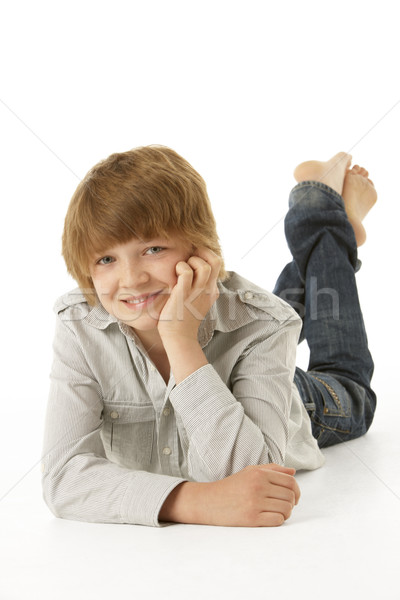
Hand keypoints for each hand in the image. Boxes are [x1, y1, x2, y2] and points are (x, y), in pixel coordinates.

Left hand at [157, 247, 220, 341]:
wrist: (178, 338)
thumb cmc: (182, 319)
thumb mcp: (195, 301)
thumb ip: (196, 288)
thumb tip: (187, 273)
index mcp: (212, 290)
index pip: (217, 264)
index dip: (205, 255)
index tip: (192, 257)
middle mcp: (208, 290)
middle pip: (216, 260)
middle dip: (202, 252)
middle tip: (189, 257)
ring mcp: (197, 292)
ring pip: (204, 265)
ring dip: (191, 261)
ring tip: (181, 268)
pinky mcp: (184, 294)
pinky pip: (186, 272)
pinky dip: (180, 268)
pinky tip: (174, 276)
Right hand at [160, 464, 299, 526]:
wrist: (208, 501)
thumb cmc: (231, 486)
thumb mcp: (250, 471)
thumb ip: (272, 469)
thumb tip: (293, 472)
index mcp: (259, 473)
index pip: (290, 482)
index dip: (296, 491)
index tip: (294, 497)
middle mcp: (258, 486)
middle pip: (290, 496)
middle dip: (291, 503)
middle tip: (282, 506)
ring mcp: (255, 502)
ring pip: (286, 509)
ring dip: (285, 513)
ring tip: (275, 512)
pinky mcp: (251, 518)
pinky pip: (277, 520)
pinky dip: (278, 520)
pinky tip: (269, 518)